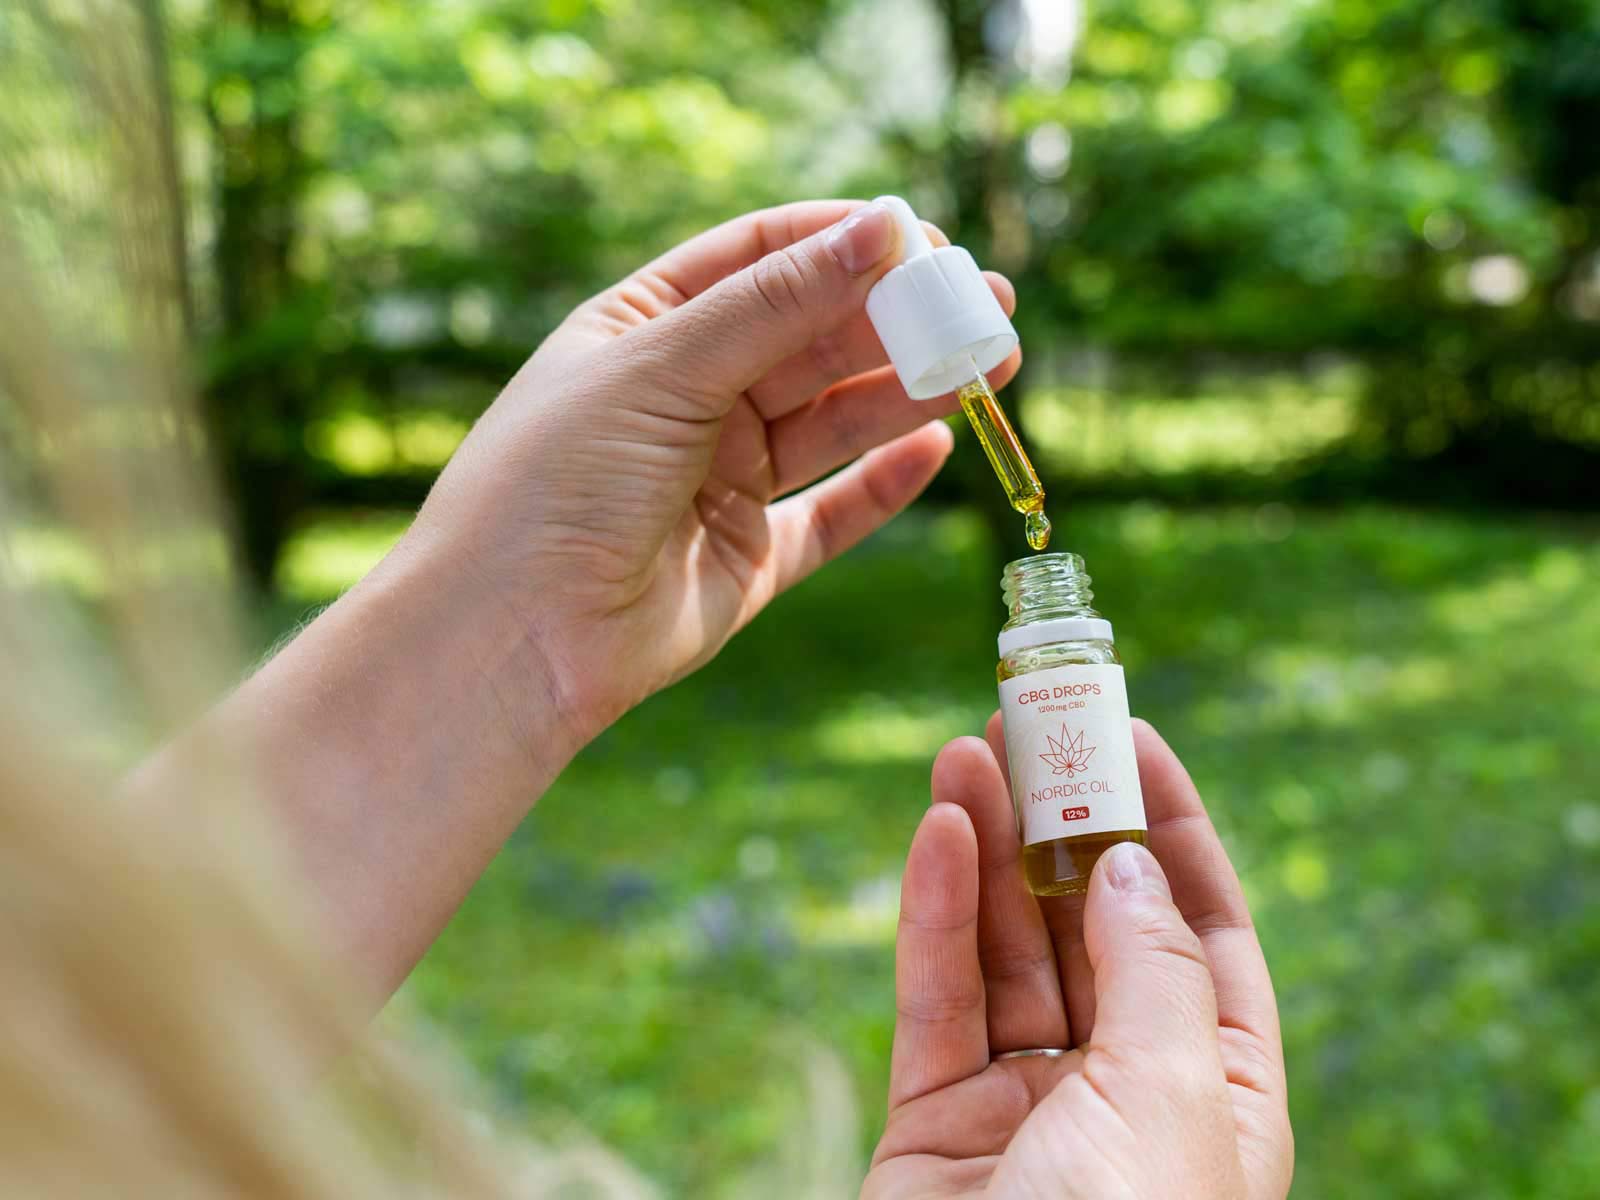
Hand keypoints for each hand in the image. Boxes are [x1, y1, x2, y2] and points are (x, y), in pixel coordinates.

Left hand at [411, 199, 1017, 735]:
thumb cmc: (555, 484)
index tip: (923, 236)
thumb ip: (775, 305)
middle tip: (987, 304)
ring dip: (911, 390)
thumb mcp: (661, 369)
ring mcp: (720, 479)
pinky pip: (833, 513)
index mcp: (645, 328)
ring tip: (994, 363)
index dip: (841, 242)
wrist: (510, 640)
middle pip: (811, 338)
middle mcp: (687, 397)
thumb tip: (882, 229)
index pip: (758, 258)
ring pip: (834, 421)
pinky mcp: (748, 558)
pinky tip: (940, 447)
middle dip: (899, 318)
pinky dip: (885, 483)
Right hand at [864, 717, 1291, 1199]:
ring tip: (963, 755)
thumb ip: (1152, 970)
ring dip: (988, 851)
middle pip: (1093, 927)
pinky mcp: (936, 1117)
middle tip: (1025, 730)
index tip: (1132, 740)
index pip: (1205, 934)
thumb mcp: (1169, 1098)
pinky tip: (938, 835)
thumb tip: (1131, 863)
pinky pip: (939, 996)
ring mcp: (1027, 1105)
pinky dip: (934, 914)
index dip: (1172, 832)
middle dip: (1061, 825)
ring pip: (1006, 951)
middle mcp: (1126, 1091)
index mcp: (1216, 1095)